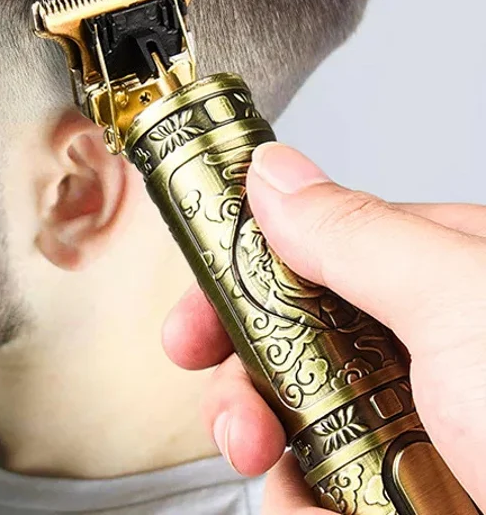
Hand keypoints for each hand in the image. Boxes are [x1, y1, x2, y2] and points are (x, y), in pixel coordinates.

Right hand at [161, 141, 485, 511]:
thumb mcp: (467, 307)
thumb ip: (356, 232)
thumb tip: (273, 172)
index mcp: (451, 277)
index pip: (320, 244)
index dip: (245, 265)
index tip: (194, 294)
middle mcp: (434, 351)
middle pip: (298, 333)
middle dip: (244, 362)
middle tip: (218, 387)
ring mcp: (422, 431)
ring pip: (303, 416)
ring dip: (264, 441)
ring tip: (265, 460)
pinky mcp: (407, 500)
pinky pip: (324, 492)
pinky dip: (301, 506)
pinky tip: (310, 510)